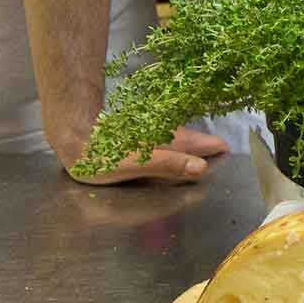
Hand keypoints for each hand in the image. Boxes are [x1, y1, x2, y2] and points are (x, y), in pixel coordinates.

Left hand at [62, 126, 227, 184]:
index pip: (202, 145)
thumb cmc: (103, 154)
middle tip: (223, 152)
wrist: (73, 134)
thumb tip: (201, 168)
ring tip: (205, 150)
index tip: (229, 155)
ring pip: (180, 139)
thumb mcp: (135, 164)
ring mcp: (153, 134)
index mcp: (169, 142)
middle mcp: (165, 135)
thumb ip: (168, 165)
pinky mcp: (140, 135)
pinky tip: (172, 147)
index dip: (216, 150)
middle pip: (193, 141)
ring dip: (193, 145)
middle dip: (207, 147)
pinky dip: (176, 144)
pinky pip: (166, 140)